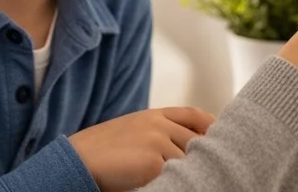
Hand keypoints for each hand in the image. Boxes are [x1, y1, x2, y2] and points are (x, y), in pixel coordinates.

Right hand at [68, 107, 216, 191]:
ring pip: (189, 160)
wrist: (77, 160)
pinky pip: (176, 176)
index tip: (220, 137)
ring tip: (196, 180)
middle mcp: (159, 124)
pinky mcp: (153, 163)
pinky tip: (174, 184)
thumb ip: (158, 132)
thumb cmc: (102, 152)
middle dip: (204, 154)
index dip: (211, 125)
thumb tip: (186, 146)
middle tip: (215, 167)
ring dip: (190, 171)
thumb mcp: (133, 131)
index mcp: (154, 114)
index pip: (193, 115)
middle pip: (197, 139)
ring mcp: (157, 141)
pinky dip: (178, 182)